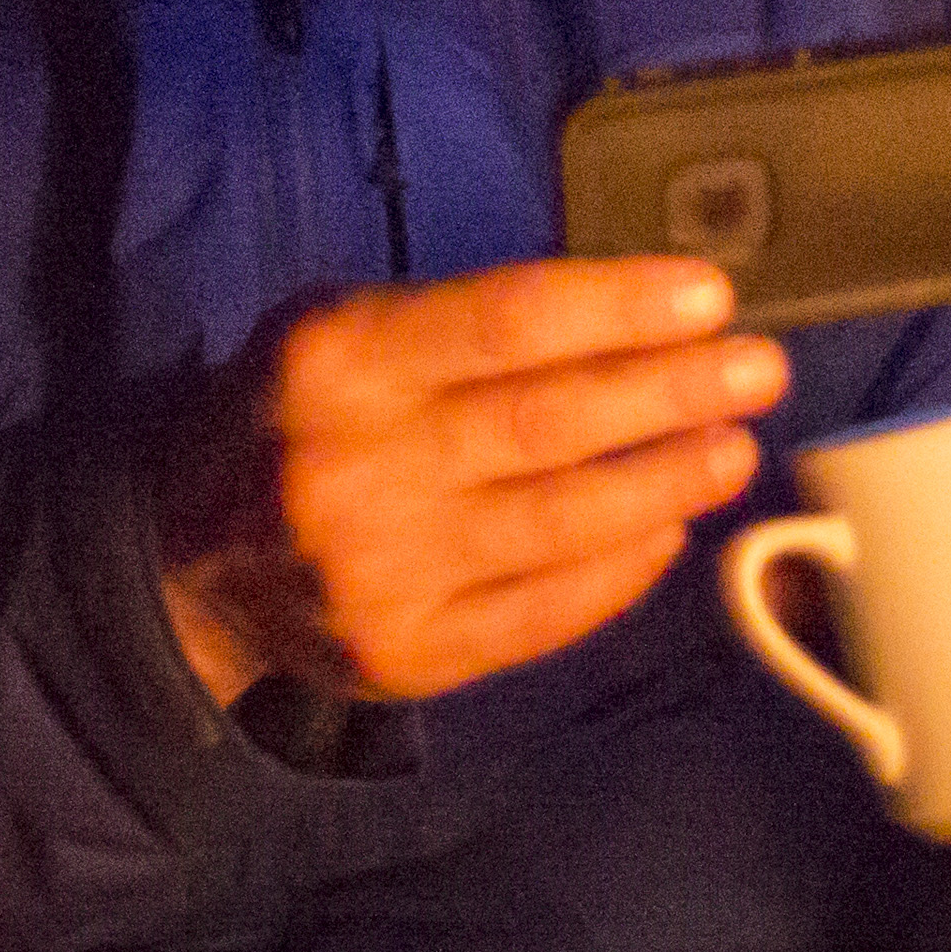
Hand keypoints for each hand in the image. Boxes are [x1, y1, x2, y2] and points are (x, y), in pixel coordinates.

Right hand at [154, 256, 791, 706]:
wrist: (191, 557)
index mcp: (339, 362)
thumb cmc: (300, 413)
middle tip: (760, 369)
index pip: (505, 321)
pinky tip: (669, 529)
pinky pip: (542, 614)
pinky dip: (618, 571)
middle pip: (547, 423)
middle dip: (670, 392)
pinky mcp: (407, 656)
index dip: (618, 305)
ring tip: (734, 448)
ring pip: (559, 524)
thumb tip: (632, 314)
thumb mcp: (345, 328)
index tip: (709, 294)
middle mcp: (357, 469)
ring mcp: (383, 575)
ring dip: (664, 481)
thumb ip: (464, 321)